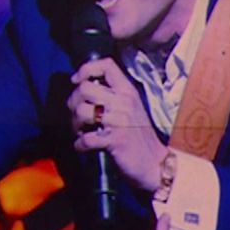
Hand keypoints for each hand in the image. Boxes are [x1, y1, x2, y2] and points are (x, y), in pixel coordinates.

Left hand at [67, 56, 168, 191]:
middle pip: (85, 88)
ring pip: (82, 111)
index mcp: (128, 92)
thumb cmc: (140, 137)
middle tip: (77, 115)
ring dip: (74, 124)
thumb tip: (84, 88)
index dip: (86, 69)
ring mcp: (120, 121)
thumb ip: (113, 97)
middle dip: (73, 102)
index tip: (77, 81)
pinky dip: (79, 144)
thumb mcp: (131, 109)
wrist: (155, 163)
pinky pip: (86, 138)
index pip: (106, 65)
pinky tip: (84, 146)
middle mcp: (124, 102)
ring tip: (81, 131)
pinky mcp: (115, 141)